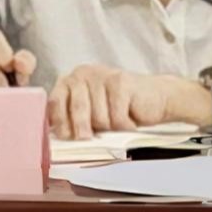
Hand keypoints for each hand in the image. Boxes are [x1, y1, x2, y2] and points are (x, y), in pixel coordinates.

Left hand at [48, 64, 189, 139]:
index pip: (56, 102)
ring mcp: (103, 76)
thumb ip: (73, 119)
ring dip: (109, 127)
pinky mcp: (121, 82)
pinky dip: (124, 125)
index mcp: (71, 81)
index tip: (66, 137)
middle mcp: (84, 73)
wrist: (155, 97)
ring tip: (117, 121)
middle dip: (83, 129)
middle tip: (89, 138)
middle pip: (77, 109)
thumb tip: (56, 137)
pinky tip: (129, 120)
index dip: (60, 122)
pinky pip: (116, 117)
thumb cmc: (120, 108)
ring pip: (98, 117)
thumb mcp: (91, 113)